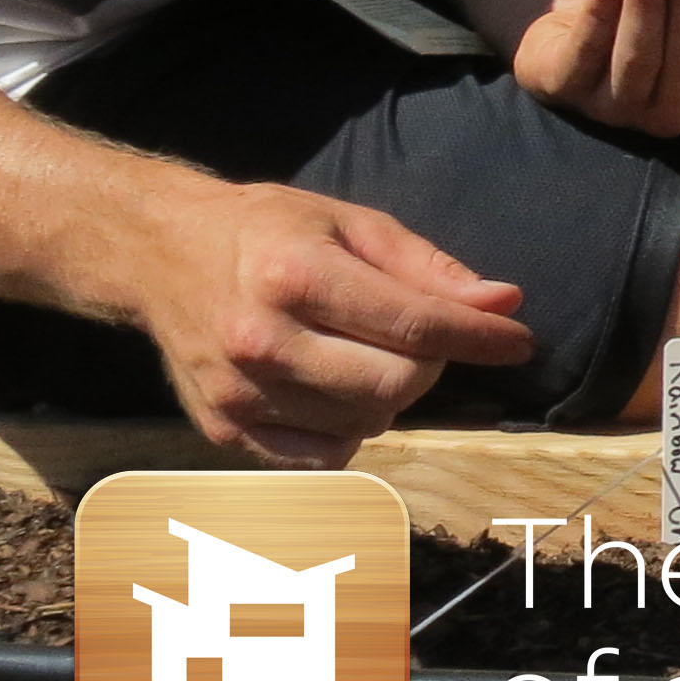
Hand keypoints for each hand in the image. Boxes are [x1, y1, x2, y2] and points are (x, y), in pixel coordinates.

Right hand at [130, 180, 532, 466]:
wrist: (160, 254)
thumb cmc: (267, 231)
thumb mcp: (349, 222)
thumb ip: (427, 267)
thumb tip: (504, 304)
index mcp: (295, 274)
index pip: (414, 324)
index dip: (480, 337)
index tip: (520, 340)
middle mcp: (262, 339)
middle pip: (394, 387)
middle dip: (430, 366)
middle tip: (420, 339)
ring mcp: (240, 391)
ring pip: (364, 426)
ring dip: (389, 397)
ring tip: (366, 355)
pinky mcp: (225, 428)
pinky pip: (323, 457)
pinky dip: (348, 430)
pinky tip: (334, 389)